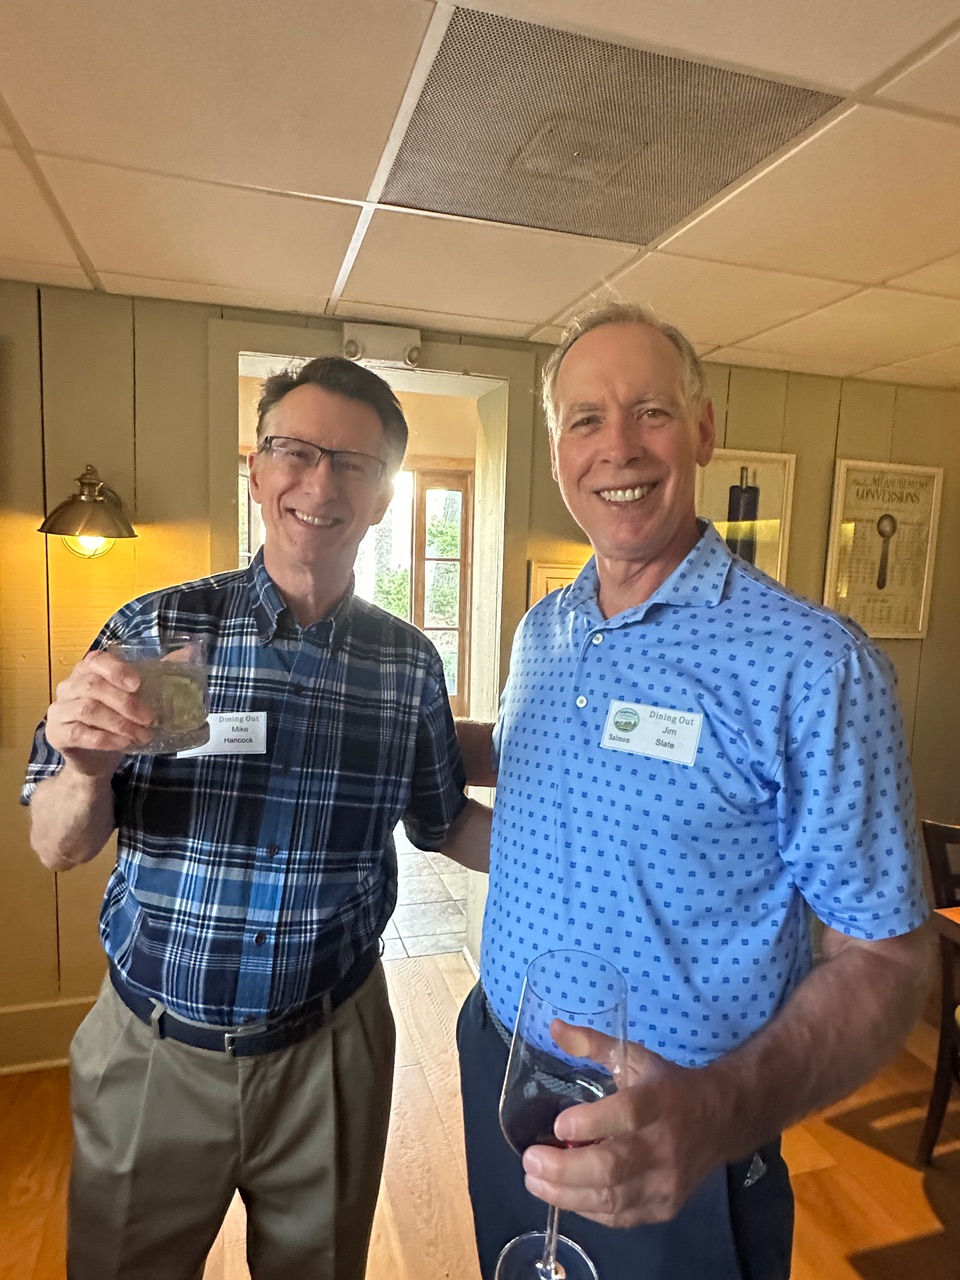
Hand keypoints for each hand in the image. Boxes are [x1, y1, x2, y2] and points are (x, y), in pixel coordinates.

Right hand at [45, 649, 155, 773]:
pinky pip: (79, 733)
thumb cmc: (116, 721)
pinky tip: (124, 743)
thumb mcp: (138, 696)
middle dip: (126, 702)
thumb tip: (190, 652)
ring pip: (88, 710)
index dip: (117, 670)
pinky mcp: (57, 733)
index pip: (97, 660)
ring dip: (120, 723)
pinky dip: (105, 738)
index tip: (138, 684)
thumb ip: (159, 672)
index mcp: (87, 671)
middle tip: (150, 718)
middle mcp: (69, 686)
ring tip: (142, 734)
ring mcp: (59, 710)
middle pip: (94, 686)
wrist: (95, 759)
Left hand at [521, 1021, 732, 1228]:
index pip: (627, 1114)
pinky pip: (619, 1217)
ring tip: (535, 1180)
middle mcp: (665, 1145)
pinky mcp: (664, 1207)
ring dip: (566, 1194)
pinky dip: (586, 1209)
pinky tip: (564, 1194)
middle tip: (530, 1160)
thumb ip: (593, 1045)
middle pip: (612, 1166)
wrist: (720, 1121)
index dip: (590, 1123)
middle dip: (564, 1168)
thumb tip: (554, 1028)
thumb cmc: (668, 1086)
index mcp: (660, 1100)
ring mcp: (666, 1182)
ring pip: (612, 1199)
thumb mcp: (634, 1057)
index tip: (559, 1125)